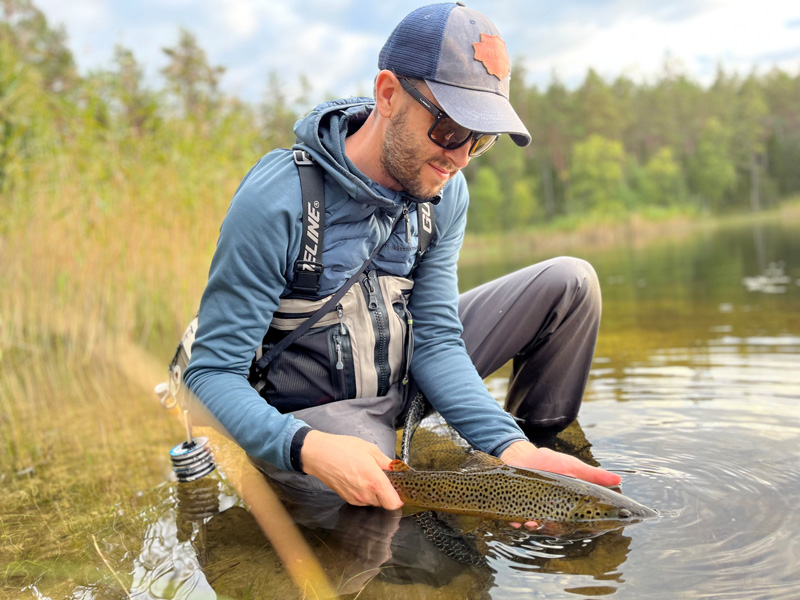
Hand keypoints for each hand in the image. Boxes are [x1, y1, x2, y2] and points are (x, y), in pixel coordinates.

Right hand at [300, 430, 403, 509]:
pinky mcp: (347, 499)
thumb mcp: (370, 449)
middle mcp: (365, 494)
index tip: (399, 489)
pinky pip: (363, 500)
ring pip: (374, 502)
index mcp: (374, 481)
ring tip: (368, 475)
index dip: (399, 498)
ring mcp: (356, 498)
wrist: (319, 455)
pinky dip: (365, 493)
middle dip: (387, 492)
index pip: (394, 503)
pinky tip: (359, 479)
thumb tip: (398, 468)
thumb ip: (387, 462)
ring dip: (375, 493)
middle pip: (385, 503)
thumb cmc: (343, 449)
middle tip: (383, 477)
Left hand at [500, 440, 621, 529]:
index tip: (591, 529)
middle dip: (556, 529)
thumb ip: (593, 475)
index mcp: (569, 503)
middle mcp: (553, 510)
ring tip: (532, 523)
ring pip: (539, 525)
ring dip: (535, 527)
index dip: (588, 526)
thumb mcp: (573, 466)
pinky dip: (517, 521)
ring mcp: (536, 509)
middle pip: (559, 527)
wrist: (521, 455)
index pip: (581, 519)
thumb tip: (618, 479)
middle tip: (552, 526)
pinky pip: (518, 519)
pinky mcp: (519, 507)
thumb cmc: (549, 461)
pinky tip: (516, 520)